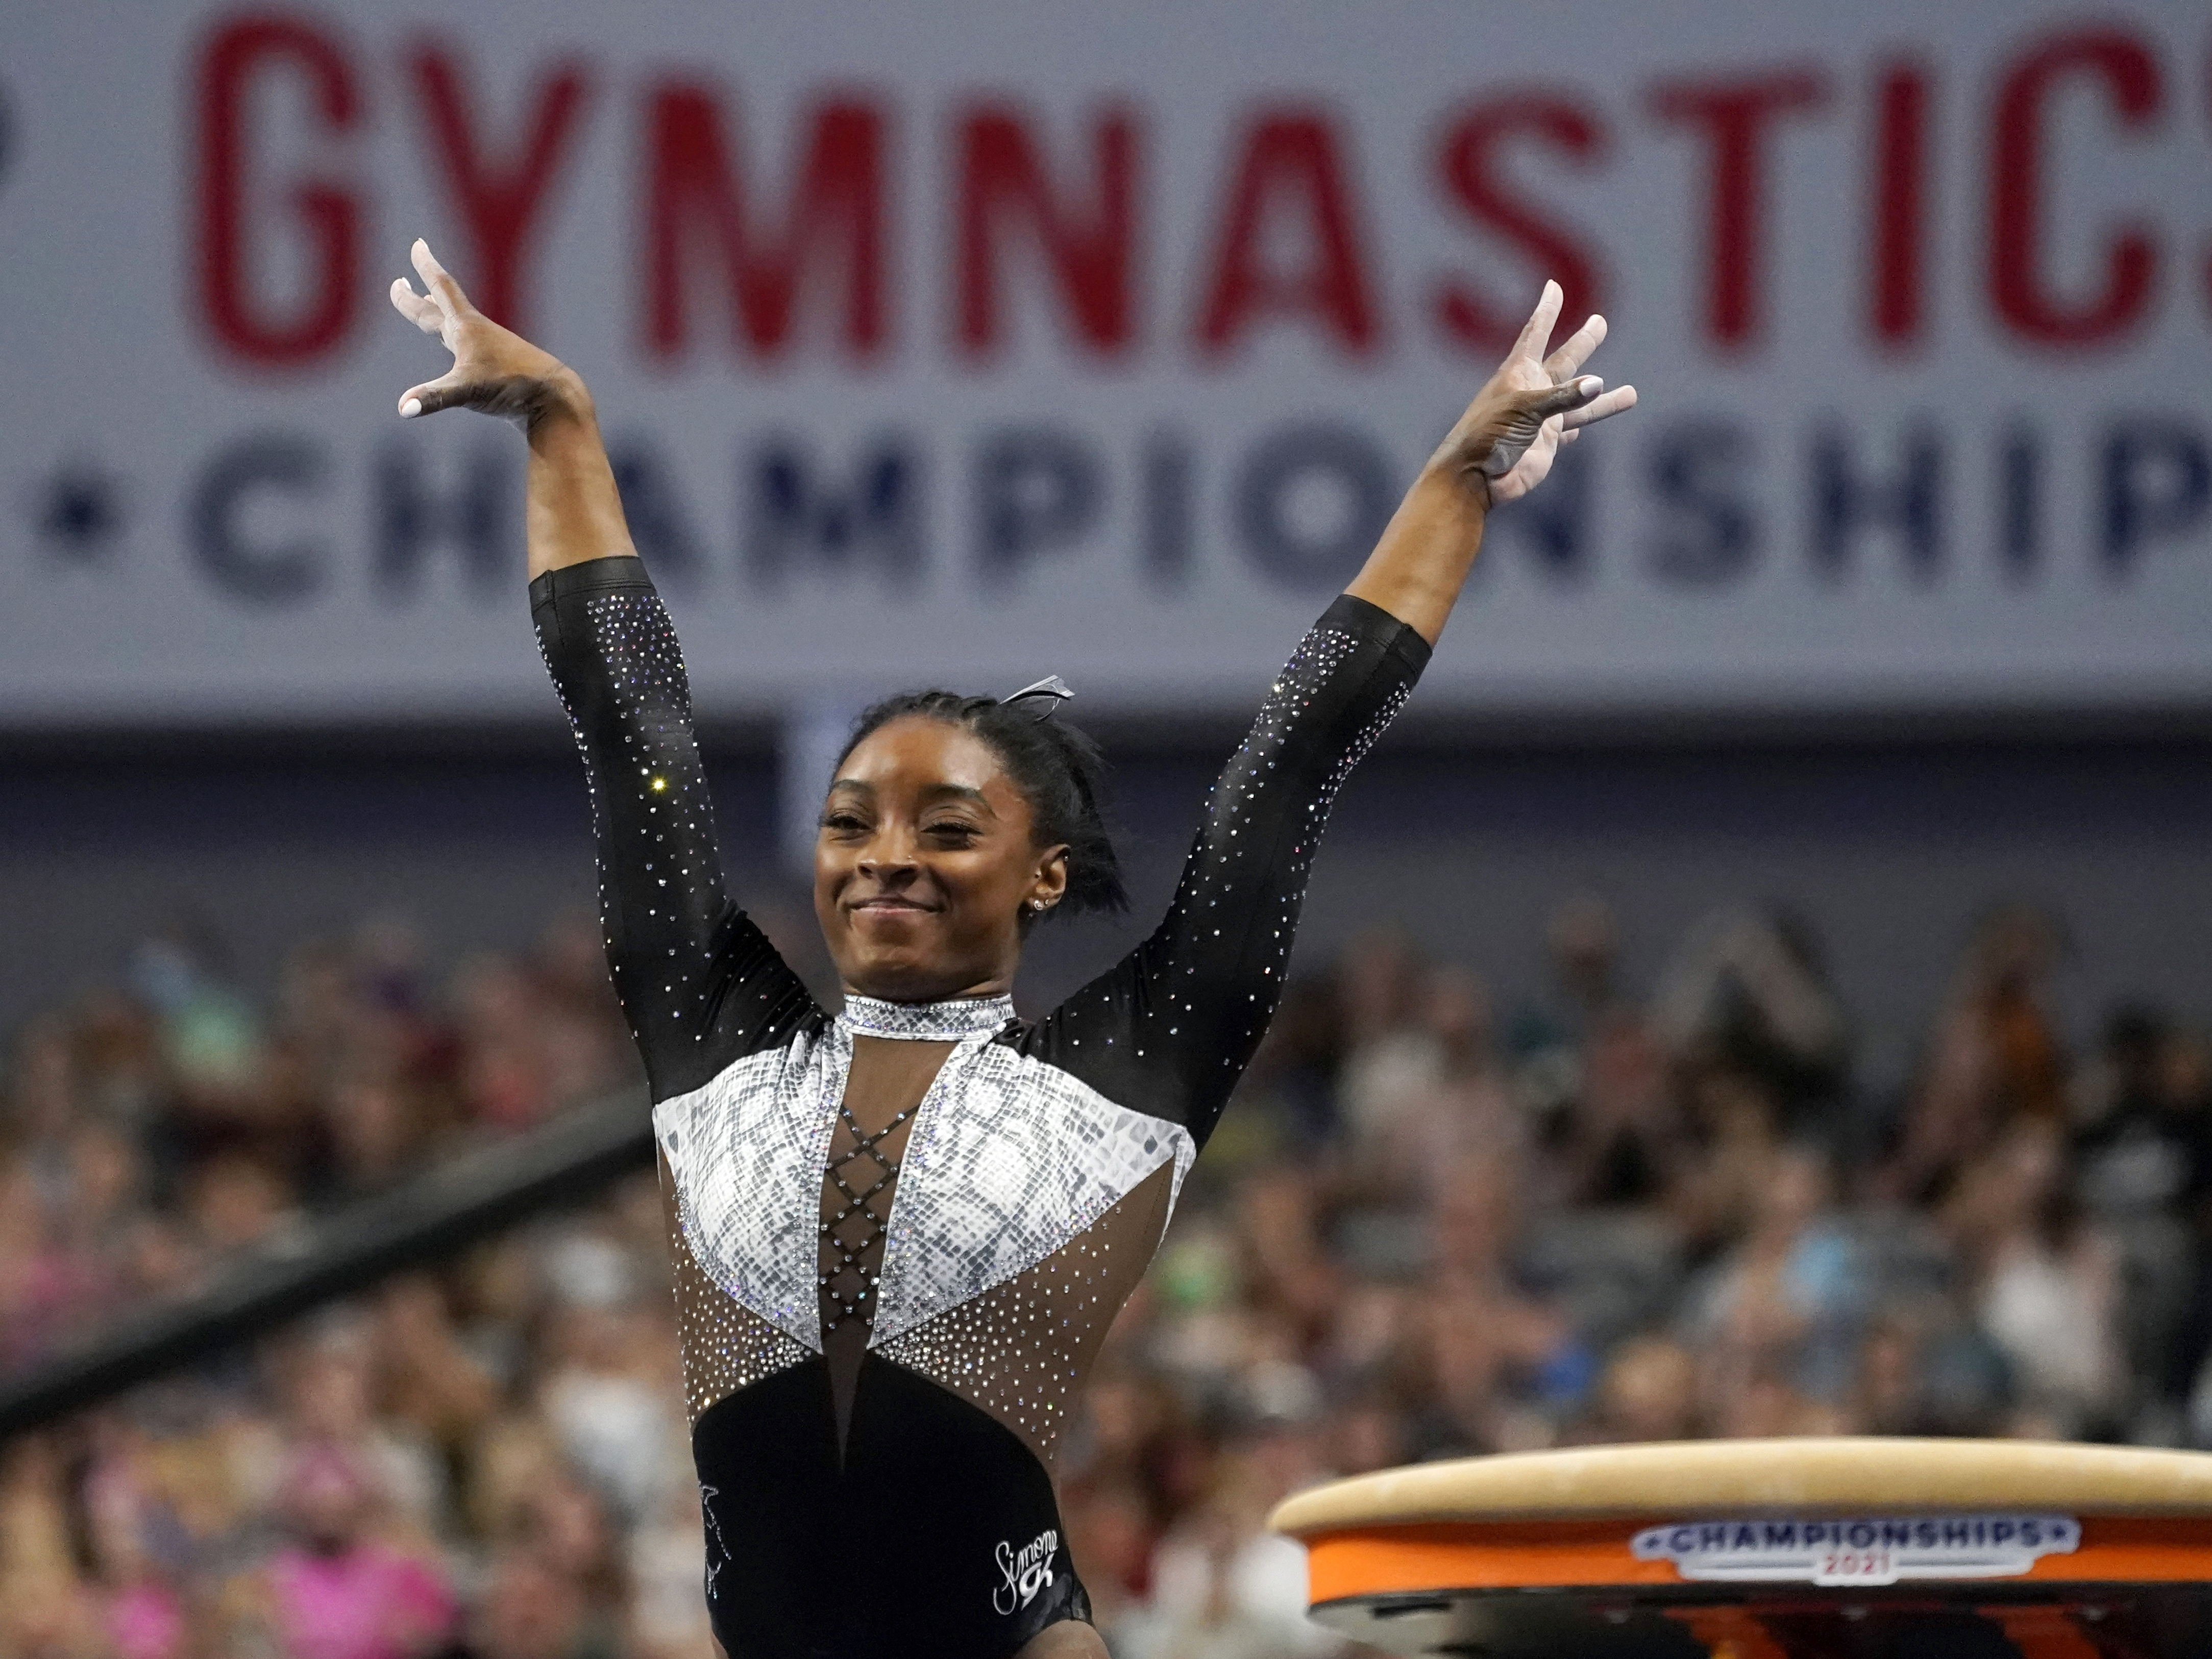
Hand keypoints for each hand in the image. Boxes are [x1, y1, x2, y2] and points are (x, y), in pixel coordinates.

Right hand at [389, 239, 581, 426]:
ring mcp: (490, 351)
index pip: (442, 288)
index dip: (427, 266)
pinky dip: (458, 344)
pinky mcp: (500, 370)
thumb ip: (434, 397)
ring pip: (456, 326)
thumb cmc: (513, 388)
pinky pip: (471, 350)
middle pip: (441, 307)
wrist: (555, 400)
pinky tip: (463, 353)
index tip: (419, 244)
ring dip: (437, 314)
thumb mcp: (468, 391)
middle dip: (417, 295)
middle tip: (401, 280)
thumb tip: (403, 408)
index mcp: (467, 328)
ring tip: (426, 306)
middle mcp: (477, 334)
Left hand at [1426, 280, 1637, 503]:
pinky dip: (1580, 424)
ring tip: (1632, 394)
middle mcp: (1532, 392)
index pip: (1535, 333)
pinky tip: (1589, 421)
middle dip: (1582, 343)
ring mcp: (1540, 419)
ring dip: (1604, 398)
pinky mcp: (1546, 444)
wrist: (1474, 479)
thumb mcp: (1524, 410)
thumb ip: (1561, 398)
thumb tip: (1597, 383)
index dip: (1546, 310)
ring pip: (1580, 402)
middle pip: (1564, 361)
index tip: (1553, 286)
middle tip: (1600, 322)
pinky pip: (1570, 429)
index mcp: (1519, 374)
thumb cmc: (1488, 437)